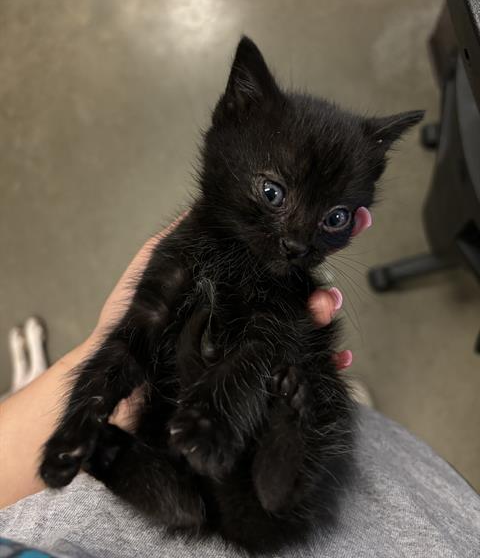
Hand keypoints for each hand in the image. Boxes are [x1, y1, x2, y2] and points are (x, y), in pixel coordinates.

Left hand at [112, 207, 371, 426]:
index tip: (323, 251)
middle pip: (293, 299)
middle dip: (319, 295)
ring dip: (321, 324)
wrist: (123, 380)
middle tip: (327, 301)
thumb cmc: (132, 317)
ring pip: (298, 331)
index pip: (274, 269)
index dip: (301, 261)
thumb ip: (184, 234)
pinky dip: (320, 365)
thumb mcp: (156, 263)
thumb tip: (211, 200)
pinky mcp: (250, 375)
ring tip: (326, 320)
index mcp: (230, 286)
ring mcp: (248, 344)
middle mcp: (245, 312)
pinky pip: (290, 369)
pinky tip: (338, 361)